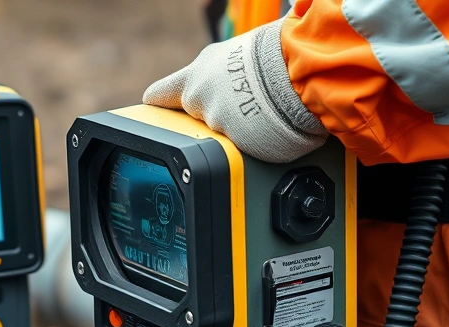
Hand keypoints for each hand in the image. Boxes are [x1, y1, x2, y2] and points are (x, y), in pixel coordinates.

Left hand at [143, 19, 326, 162]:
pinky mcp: (232, 145)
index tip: (151, 108)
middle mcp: (197, 99)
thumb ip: (221, 75)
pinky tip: (270, 127)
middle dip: (216, 117)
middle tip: (243, 106)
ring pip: (223, 135)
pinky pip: (243, 149)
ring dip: (240, 130)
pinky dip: (256, 143)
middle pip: (198, 118)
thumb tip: (228, 80)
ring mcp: (213, 123)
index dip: (159, 104)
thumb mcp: (237, 55)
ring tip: (265, 112)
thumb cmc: (276, 55)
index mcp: (195, 74)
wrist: (297, 70)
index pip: (162, 94)